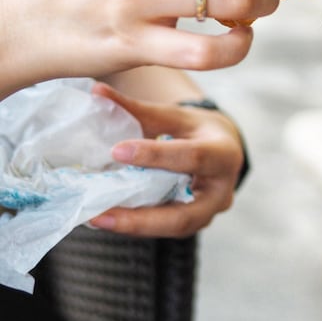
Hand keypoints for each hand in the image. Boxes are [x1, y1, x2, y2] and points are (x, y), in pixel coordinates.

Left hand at [88, 82, 244, 236]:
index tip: (116, 150)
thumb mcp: (174, 115)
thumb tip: (97, 91)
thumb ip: (138, 109)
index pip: (191, 157)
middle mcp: (223, 189)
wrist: (223, 149)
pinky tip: (108, 219)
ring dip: (134, 227)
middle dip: (140, 218)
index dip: (154, 155)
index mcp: (224, 153)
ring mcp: (211, 212)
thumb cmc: (196, 129)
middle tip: (99, 214)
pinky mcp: (197, 223)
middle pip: (183, 213)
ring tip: (97, 219)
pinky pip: (167, 229)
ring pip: (174, 228)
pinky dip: (138, 225)